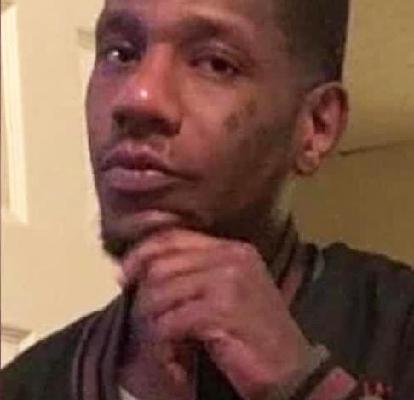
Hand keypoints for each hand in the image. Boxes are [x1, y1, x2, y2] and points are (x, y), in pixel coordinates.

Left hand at [120, 228, 309, 399]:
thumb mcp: (226, 294)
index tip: (125, 276)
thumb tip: (143, 271)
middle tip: (147, 327)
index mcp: (232, 249)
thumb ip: (194, 275)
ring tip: (164, 348)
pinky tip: (174, 363)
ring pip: (160, 292)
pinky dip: (163, 346)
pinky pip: (170, 321)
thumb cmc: (254, 335)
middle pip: (161, 265)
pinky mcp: (223, 309)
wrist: (292, 372)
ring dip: (152, 326)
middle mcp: (231, 257)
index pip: (173, 237)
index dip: (142, 254)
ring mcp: (228, 280)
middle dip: (144, 298)